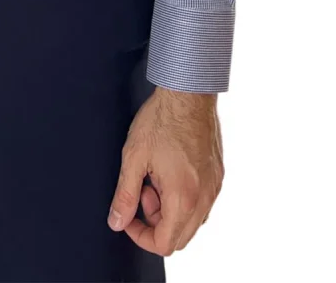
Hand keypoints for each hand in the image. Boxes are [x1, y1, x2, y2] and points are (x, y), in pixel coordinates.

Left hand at [106, 85, 223, 256]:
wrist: (188, 92)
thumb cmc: (162, 120)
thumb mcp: (134, 157)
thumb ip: (125, 194)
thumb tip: (117, 221)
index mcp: (183, 198)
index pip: (165, 244)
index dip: (141, 236)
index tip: (129, 216)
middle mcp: (205, 198)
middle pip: (180, 237)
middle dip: (155, 222)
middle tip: (142, 191)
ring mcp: (215, 187)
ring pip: (192, 220)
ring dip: (169, 209)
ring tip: (154, 177)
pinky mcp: (218, 174)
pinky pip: (202, 202)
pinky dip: (183, 197)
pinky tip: (169, 171)